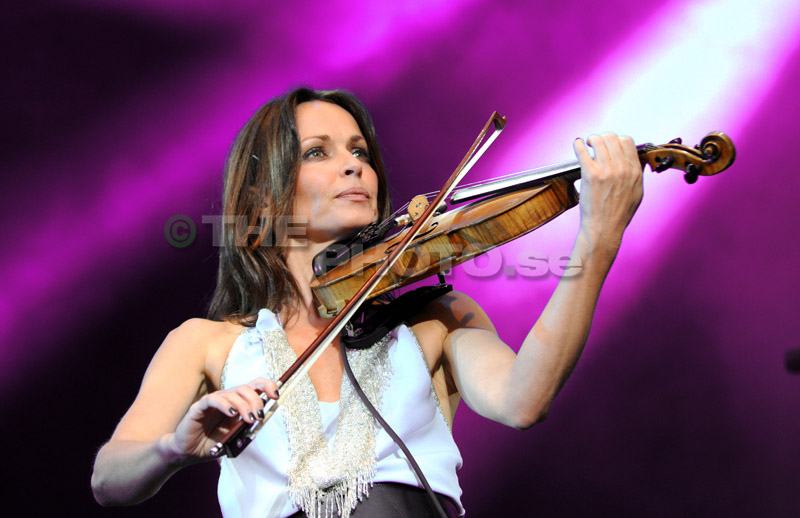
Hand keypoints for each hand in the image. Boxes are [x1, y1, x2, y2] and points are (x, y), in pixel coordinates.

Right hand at [165, 378, 279, 462]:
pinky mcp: (200, 406)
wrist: (188, 453)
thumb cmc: (212, 445)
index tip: (276, 395)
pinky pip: (213, 400)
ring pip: (232, 393)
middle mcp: (227, 399)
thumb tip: (260, 424)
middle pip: (246, 388)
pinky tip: (232, 413)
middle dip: (256, 400)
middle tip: (259, 415)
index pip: (254, 387)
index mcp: (238, 404)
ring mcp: (213, 401)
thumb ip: (245, 432)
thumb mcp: (234, 440)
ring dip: (244, 405)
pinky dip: (225, 404)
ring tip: (249, 419)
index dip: (267, 386)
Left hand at [573, 133, 642, 252]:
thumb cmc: (619, 214)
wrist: (604, 229)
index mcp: (634, 171)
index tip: (610, 145)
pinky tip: (577, 145)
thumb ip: (637, 174)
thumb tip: (637, 161)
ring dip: (591, 140)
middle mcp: (622, 168)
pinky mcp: (591, 175)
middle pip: (612, 137)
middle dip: (603, 138)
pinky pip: (583, 151)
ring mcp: (606, 171)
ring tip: (587, 145)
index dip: (617, 140)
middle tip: (596, 144)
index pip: (627, 141)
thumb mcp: (637, 193)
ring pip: (598, 140)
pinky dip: (578, 145)